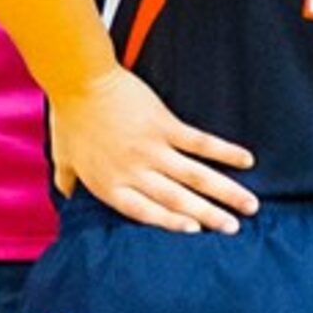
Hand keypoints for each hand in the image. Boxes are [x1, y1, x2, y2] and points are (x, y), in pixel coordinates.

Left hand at [49, 67, 256, 233]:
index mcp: (110, 185)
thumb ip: (67, 180)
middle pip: (178, 200)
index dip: (172, 224)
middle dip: (210, 216)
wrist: (80, 81)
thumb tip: (65, 196)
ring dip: (226, 192)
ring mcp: (153, 150)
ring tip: (250, 206)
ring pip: (196, 177)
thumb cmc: (69, 117)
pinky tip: (246, 160)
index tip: (197, 232)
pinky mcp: (165, 126)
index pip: (146, 213)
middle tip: (234, 229)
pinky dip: (225, 152)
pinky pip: (200, 143)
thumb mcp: (62, 156)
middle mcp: (135, 173)